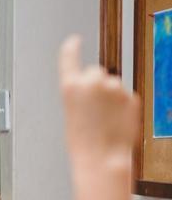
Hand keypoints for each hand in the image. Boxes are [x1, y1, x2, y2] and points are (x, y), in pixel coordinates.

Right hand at [59, 36, 139, 169]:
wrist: (102, 158)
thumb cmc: (83, 143)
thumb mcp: (71, 114)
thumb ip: (80, 95)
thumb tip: (94, 89)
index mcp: (71, 87)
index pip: (69, 57)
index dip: (71, 48)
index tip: (74, 41)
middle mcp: (92, 82)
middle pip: (95, 72)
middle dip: (96, 85)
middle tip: (93, 108)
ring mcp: (114, 88)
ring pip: (112, 85)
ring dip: (110, 98)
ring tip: (104, 120)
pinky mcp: (131, 96)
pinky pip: (125, 97)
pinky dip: (122, 107)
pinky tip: (115, 122)